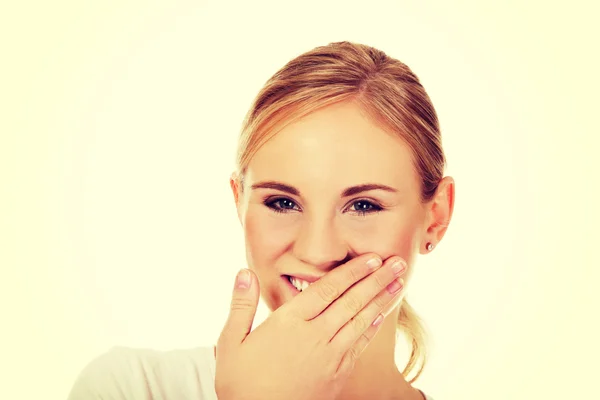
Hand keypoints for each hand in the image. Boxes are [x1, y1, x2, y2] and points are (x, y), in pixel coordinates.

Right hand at [214, 253, 406, 399]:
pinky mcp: (337, 374)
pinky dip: (372, 327)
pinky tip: (382, 316)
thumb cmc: (241, 383)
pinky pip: (359, 345)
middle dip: (378, 279)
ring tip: (399, 282)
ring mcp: (329, 356)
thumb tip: (244, 272)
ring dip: (382, 299)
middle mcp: (314, 336)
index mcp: (289, 322)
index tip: (372, 257)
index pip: (328, 289)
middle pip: (352, 301)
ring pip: (361, 321)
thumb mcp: (231, 343)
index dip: (353, 271)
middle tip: (399, 262)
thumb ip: (241, 305)